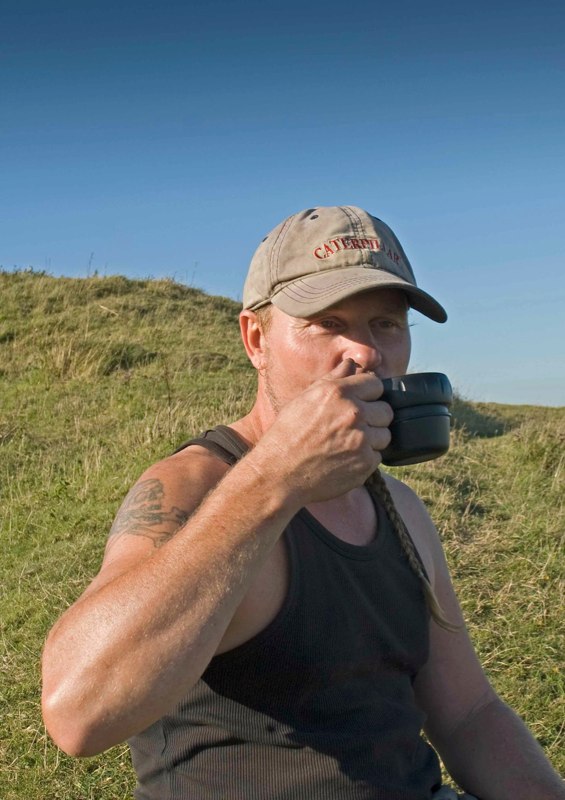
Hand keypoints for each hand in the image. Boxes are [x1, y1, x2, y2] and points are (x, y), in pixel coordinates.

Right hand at [251, 359, 392, 504]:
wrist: (279, 473)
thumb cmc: (287, 433)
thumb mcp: (305, 398)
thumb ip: (333, 379)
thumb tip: (351, 363)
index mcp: (338, 392)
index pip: (376, 384)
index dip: (368, 393)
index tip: (360, 402)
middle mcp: (353, 413)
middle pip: (386, 411)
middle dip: (373, 417)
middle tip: (353, 427)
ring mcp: (361, 440)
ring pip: (385, 435)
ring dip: (372, 439)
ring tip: (348, 444)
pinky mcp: (365, 464)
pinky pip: (377, 456)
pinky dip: (365, 458)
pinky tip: (345, 459)